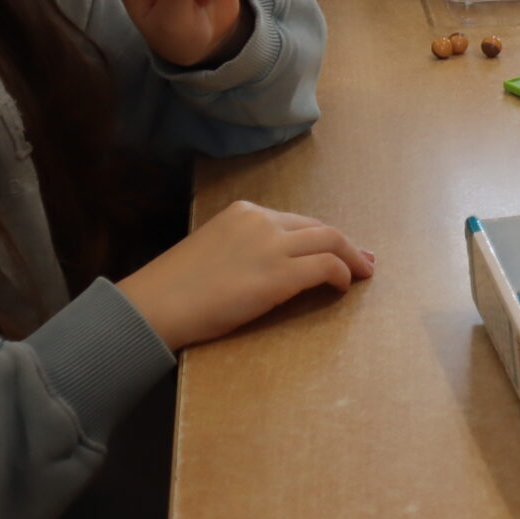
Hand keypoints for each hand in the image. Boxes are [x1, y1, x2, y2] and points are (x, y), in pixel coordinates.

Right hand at [116, 199, 373, 351]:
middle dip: (346, 243)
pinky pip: (326, 266)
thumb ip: (244, 249)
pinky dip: (342, 274)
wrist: (154, 305)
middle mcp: (262, 221)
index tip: (338, 248)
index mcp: (244, 212)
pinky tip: (344, 286)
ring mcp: (272, 245)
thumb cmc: (174, 288)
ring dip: (352, 257)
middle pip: (318, 228)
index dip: (321, 236)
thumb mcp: (213, 251)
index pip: (295, 221)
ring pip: (330, 241)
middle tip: (365, 260)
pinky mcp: (279, 274)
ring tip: (364, 273)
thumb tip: (269, 267)